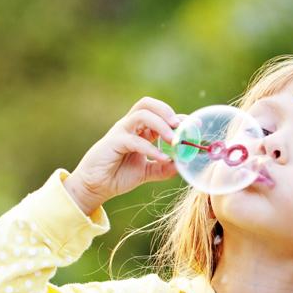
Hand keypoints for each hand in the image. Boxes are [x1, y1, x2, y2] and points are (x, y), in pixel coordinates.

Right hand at [63, 97, 181, 214]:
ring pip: (142, 115)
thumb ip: (163, 168)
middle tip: (180, 126)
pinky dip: (151, 148)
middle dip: (167, 111)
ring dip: (161, 124)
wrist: (96, 187)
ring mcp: (121, 131)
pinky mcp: (113, 141)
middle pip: (148, 105)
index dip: (179, 117)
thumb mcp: (146, 172)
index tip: (196, 125)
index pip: (160, 115)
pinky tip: (162, 159)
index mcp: (139, 130)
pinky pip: (135, 140)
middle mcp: (130, 126)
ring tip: (173, 140)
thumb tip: (182, 165)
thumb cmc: (117, 176)